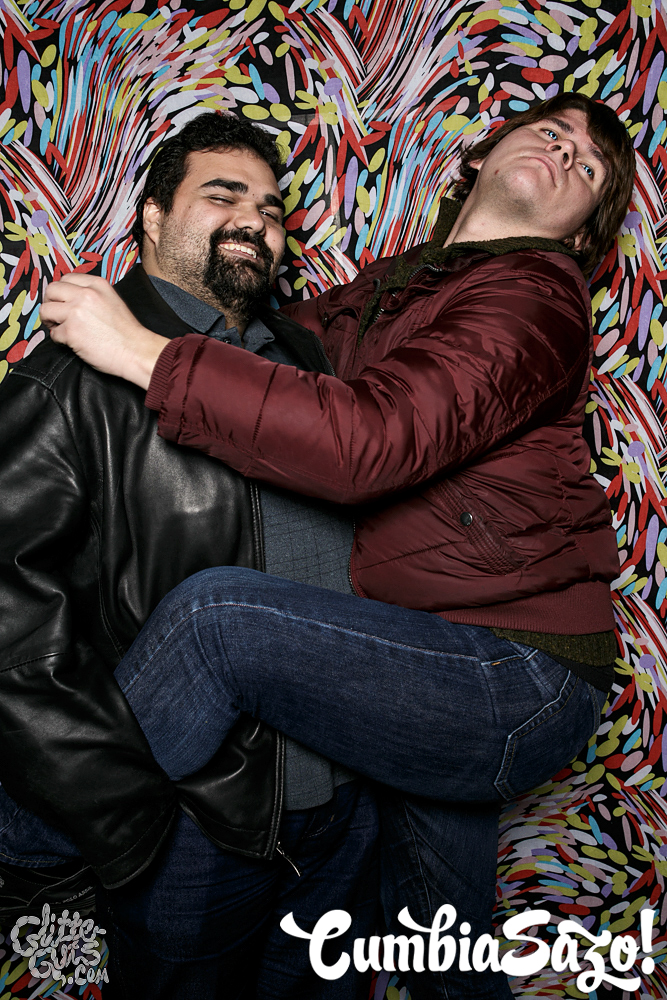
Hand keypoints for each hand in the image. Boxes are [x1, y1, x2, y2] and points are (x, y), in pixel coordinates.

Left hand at [41, 273, 168, 389]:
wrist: (136, 351)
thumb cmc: (126, 332)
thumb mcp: (112, 300)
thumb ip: (92, 295)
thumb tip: (68, 299)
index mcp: (97, 284)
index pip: (66, 278)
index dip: (61, 292)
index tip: (62, 303)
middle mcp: (85, 294)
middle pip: (52, 290)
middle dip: (50, 304)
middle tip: (56, 316)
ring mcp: (77, 311)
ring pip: (46, 310)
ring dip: (51, 321)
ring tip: (62, 330)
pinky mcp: (71, 331)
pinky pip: (54, 333)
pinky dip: (60, 340)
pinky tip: (73, 342)